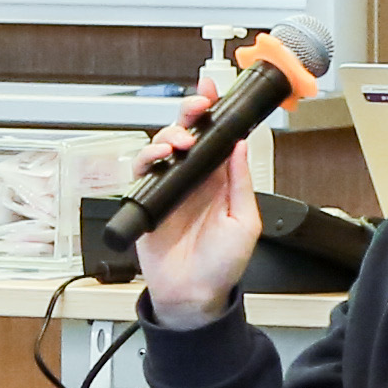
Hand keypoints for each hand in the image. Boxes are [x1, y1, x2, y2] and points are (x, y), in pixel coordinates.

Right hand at [125, 56, 268, 329]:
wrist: (193, 295)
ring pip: (162, 146)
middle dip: (189, 113)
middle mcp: (194, 180)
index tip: (214, 92)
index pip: (217, 138)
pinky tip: (160, 157)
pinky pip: (142, 171)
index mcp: (220, 181)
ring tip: (179, 142)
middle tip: (197, 107)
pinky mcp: (148, 200)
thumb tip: (240, 146)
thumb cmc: (221, 265)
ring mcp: (170, 188)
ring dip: (169, 135)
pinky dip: (148, 158)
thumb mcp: (245, 222)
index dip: (214, 113)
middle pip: (187, 134)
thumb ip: (240, 182)